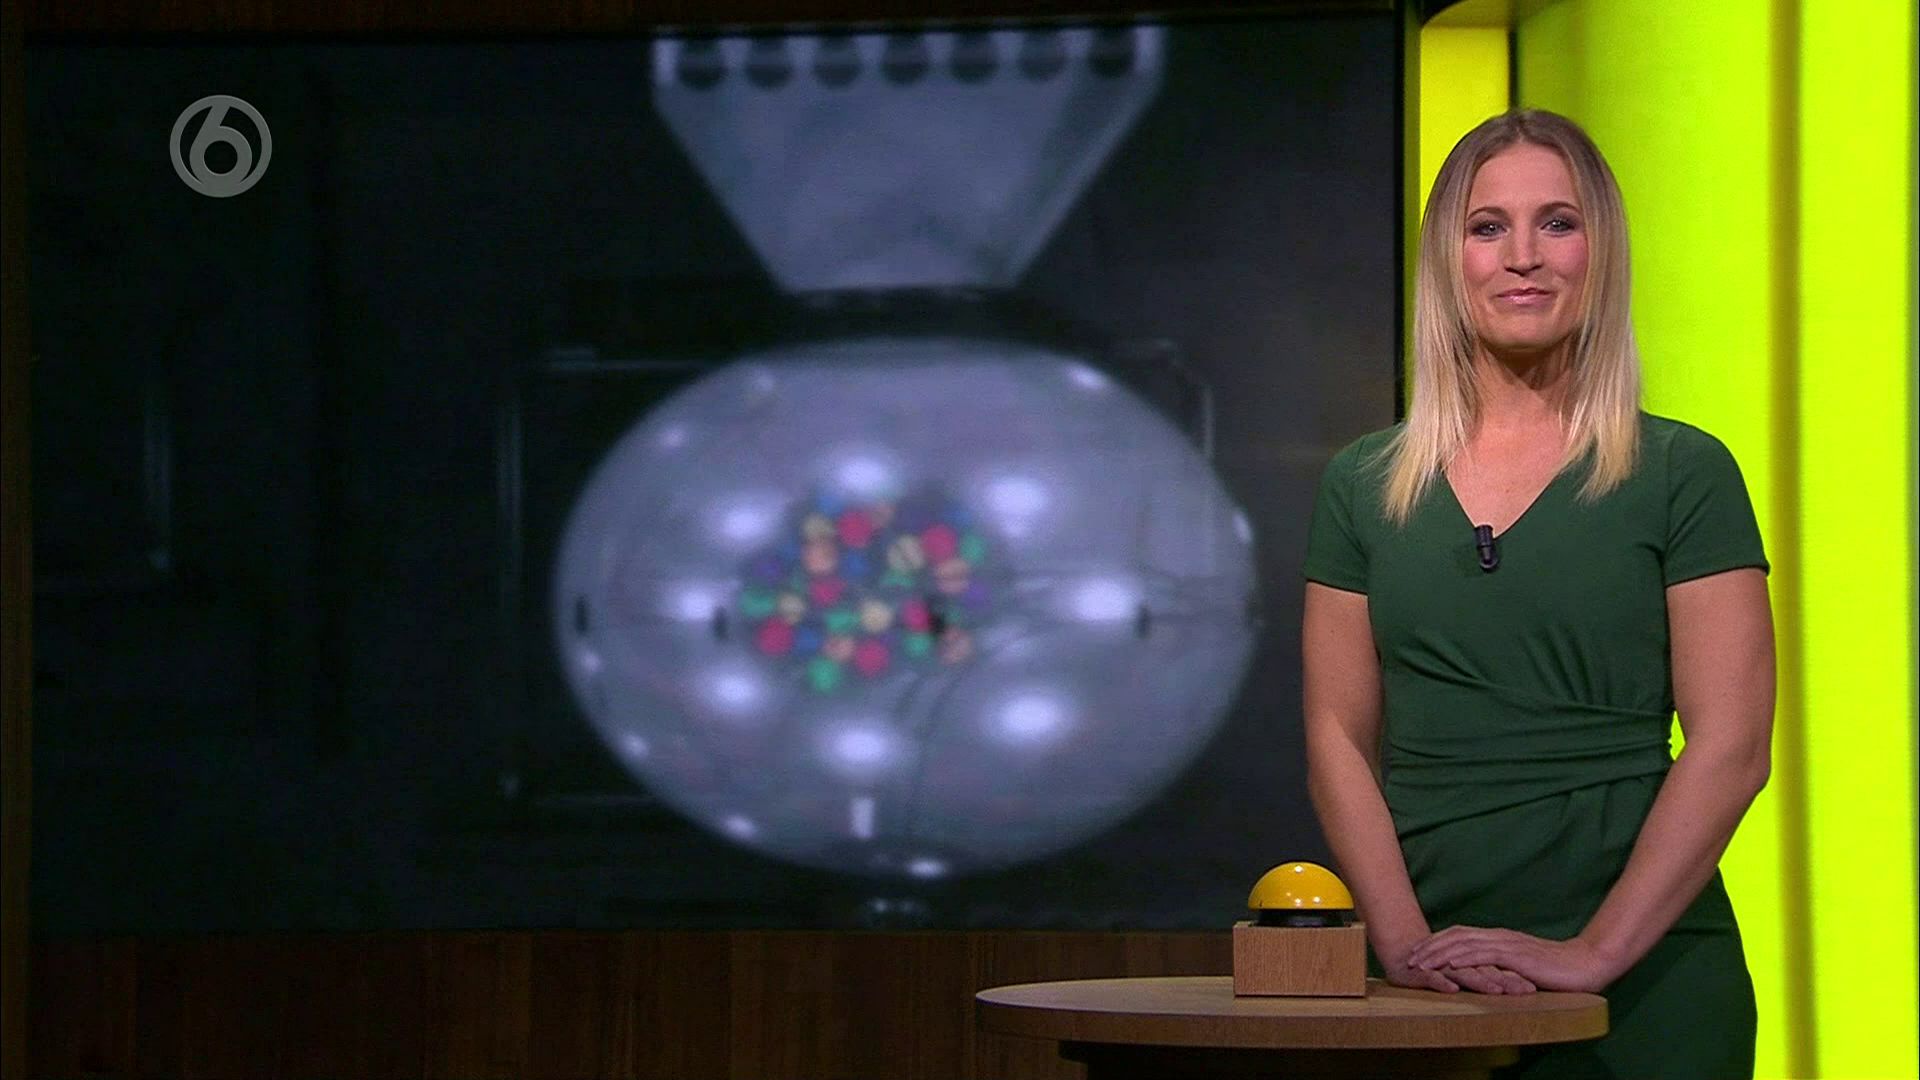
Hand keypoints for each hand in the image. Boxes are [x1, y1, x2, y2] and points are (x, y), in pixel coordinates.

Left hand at [1404, 926, 1611, 992]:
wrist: (1584, 965)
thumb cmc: (1556, 969)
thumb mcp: (1521, 966)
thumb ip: (1503, 965)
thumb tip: (1485, 973)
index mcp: (1499, 938)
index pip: (1461, 935)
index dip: (1437, 942)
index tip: (1418, 950)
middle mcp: (1499, 937)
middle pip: (1456, 936)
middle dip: (1430, 946)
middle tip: (1409, 957)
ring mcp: (1507, 945)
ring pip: (1465, 945)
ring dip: (1440, 954)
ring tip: (1421, 964)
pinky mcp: (1517, 957)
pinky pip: (1486, 957)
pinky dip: (1465, 960)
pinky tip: (1451, 966)